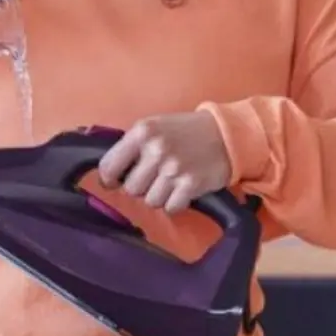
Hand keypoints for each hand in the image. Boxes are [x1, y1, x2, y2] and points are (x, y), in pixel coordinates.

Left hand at [97, 112, 231, 213]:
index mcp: (142, 132)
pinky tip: (182, 189)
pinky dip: (175, 203)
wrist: (226, 135)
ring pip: (150, 201)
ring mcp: (173, 169)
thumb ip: (132, 146)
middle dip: (140, 188)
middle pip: (131, 189)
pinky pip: (170, 208)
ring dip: (158, 196)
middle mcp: (156, 149)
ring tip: (170, 182)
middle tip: (153, 179)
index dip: (109, 179)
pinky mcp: (190, 185)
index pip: (109, 166)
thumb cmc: (185, 131)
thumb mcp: (155, 127)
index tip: (114, 182)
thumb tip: (109, 174)